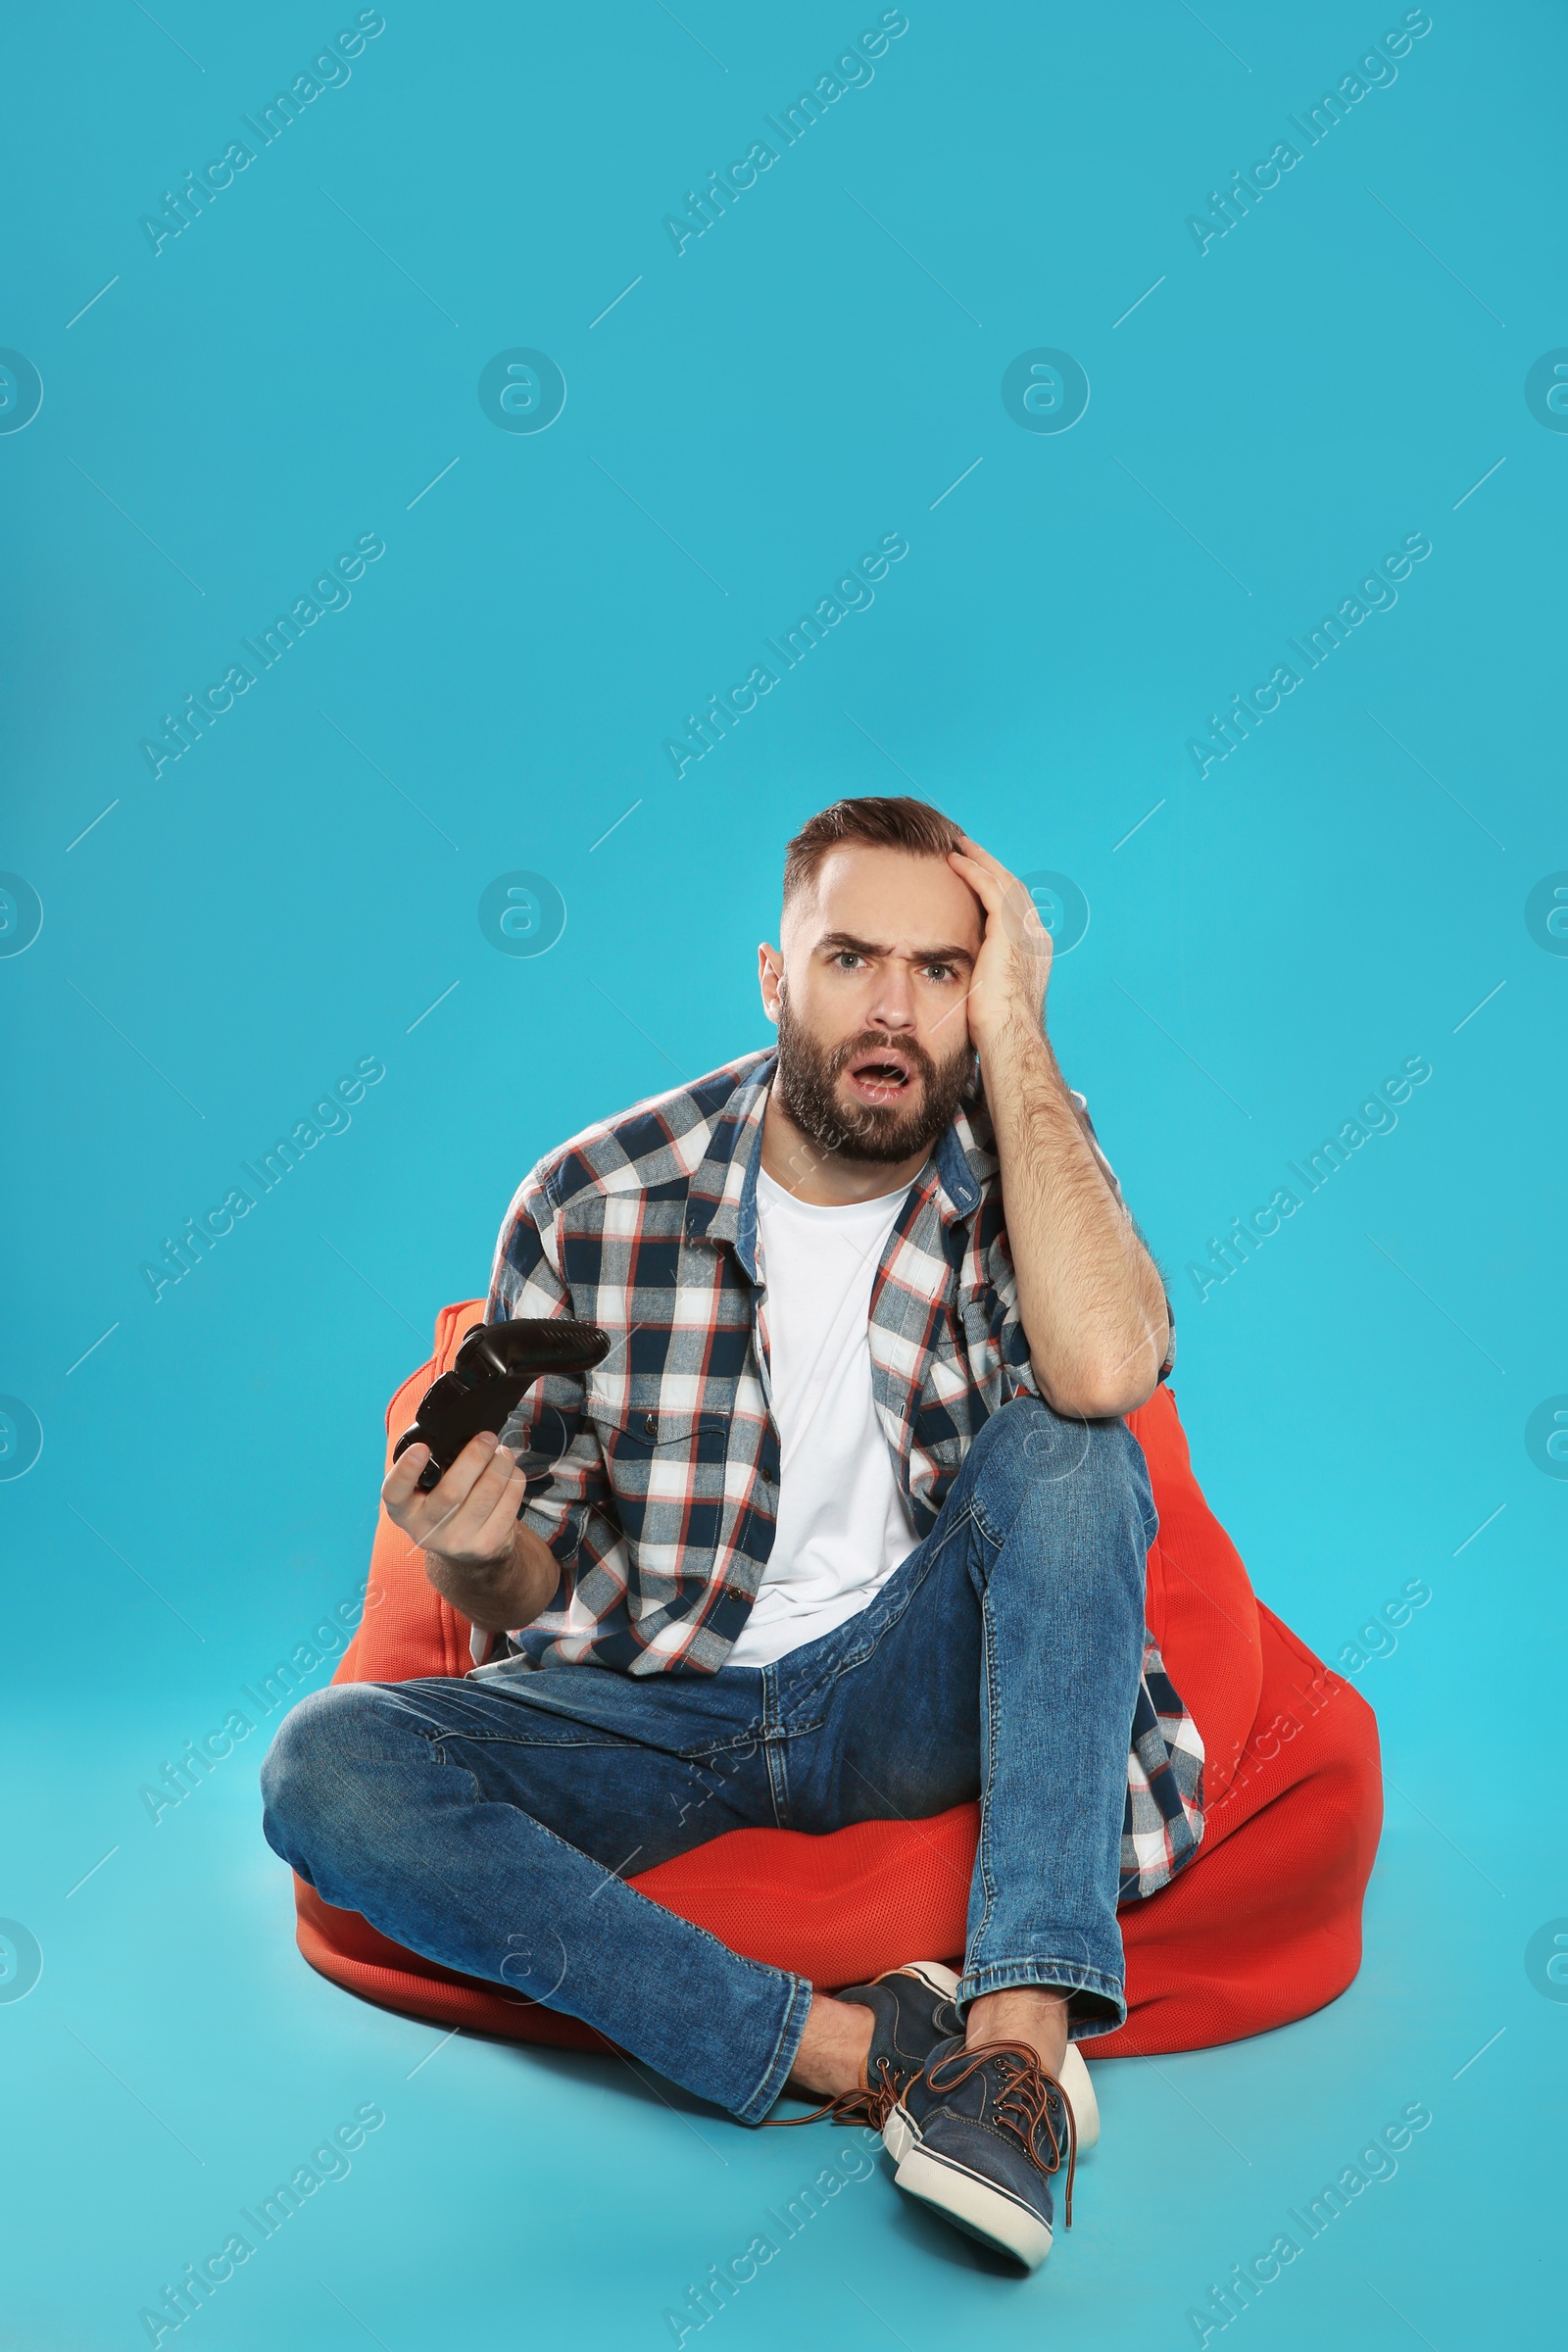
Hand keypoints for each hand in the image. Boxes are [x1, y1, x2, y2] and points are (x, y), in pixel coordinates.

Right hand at [382, 1429, 525, 1575]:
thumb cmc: (443, 1505)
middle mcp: (426, 1530)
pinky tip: (509, 1474)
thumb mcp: (426, 1491)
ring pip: (487, 1493)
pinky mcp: (488, 1545)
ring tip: (502, 1453)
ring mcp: (457, 1541)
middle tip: (487, 1438)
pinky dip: (514, 1480)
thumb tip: (464, 1435)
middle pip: (452, 1491)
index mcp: (404, 1510)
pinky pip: (509, 1503)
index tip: (421, 1448)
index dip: (406, 1470)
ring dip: (501, 1464)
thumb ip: (433, 1467)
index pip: (395, 1492)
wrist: (465, 1552)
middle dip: (475, 1457)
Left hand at [947, 836, 1052, 1053]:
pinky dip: (973, 871)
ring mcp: (1025, 932)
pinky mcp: (1008, 931)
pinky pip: (989, 889)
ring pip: (1003, 881)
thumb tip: (967, 983)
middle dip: (991, 865)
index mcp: (1034, 952)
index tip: (978, 874)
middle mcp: (1035, 937)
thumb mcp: (993, 997)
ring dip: (981, 860)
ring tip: (960, 846)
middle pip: (1013, 888)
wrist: (1008, 1037)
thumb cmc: (997, 1030)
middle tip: (969, 848)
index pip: (1016, 909)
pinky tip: (954, 861)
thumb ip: (986, 979)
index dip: (998, 887)